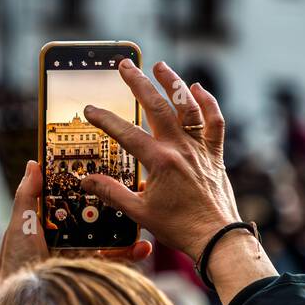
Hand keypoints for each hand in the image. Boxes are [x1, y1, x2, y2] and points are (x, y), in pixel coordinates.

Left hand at [0, 160, 151, 304]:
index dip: (90, 186)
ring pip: (112, 236)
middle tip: (134, 190)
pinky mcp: (93, 269)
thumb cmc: (15, 259)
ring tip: (143, 218)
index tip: (107, 170)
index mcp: (55, 221)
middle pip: (99, 215)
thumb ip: (27, 194)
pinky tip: (142, 247)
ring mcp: (84, 252)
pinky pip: (116, 259)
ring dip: (130, 227)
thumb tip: (33, 164)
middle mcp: (72, 235)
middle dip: (117, 203)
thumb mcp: (20, 222)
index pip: (76, 198)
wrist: (21, 297)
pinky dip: (132, 253)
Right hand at [80, 59, 241, 260]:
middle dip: (138, 83)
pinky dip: (208, 104)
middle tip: (125, 65)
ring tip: (160, 66)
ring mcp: (200, 149)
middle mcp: (181, 149)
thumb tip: (87, 180)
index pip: (126, 133)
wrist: (217, 238)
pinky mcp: (214, 154)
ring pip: (188, 108)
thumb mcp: (139, 212)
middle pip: (157, 107)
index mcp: (160, 162)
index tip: (90, 109)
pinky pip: (214, 123)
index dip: (105, 119)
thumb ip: (112, 193)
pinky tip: (197, 89)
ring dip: (174, 84)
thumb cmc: (179, 228)